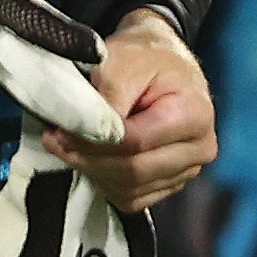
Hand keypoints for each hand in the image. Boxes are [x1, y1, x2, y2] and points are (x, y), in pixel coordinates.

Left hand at [67, 13, 216, 214]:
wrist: (162, 61)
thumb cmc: (146, 57)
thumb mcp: (124, 59)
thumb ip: (108, 95)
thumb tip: (85, 130)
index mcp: (195, 114)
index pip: (136, 142)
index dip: (93, 141)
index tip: (60, 130)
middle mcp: (200, 147)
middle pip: (134, 170)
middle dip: (88, 159)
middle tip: (56, 141)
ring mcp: (188, 169)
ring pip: (131, 189)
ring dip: (94, 172)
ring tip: (71, 146)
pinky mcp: (172, 182)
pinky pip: (133, 199)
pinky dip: (107, 184)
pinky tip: (94, 159)